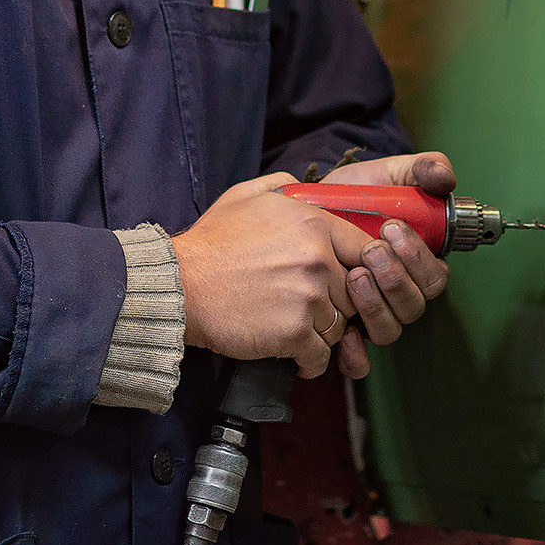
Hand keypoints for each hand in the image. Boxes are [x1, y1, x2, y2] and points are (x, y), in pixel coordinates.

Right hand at [174, 172, 379, 379]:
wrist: (180, 285)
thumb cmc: (211, 243)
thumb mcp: (243, 196)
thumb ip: (281, 184)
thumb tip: (301, 184)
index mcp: (313, 223)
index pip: (365, 249)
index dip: (358, 267)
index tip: (346, 279)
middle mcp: (317, 258)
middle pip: (354, 291)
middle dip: (337, 301)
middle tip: (314, 308)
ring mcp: (308, 297)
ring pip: (340, 325)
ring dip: (323, 332)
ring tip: (300, 330)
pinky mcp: (294, 332)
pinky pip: (321, 355)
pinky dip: (311, 361)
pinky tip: (298, 356)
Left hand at [315, 150, 456, 378]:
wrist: (306, 211)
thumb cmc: (352, 196)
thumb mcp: (385, 175)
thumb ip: (420, 169)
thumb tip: (446, 178)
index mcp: (415, 263)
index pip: (434, 277)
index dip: (418, 259)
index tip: (393, 228)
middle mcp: (397, 293)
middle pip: (414, 306)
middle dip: (396, 279)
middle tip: (372, 250)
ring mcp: (371, 312)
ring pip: (389, 329)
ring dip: (375, 304)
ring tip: (353, 275)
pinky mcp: (343, 327)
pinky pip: (357, 358)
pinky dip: (353, 353)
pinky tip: (344, 334)